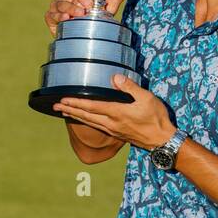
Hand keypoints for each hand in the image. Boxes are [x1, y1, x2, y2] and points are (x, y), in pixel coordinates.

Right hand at [44, 0, 130, 36]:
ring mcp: (58, 6)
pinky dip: (59, 17)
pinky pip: (52, 15)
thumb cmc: (94, 17)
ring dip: (71, 8)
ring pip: (61, 3)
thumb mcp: (107, 6)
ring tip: (81, 13)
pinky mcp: (52, 18)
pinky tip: (66, 19)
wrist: (86, 37)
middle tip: (89, 4)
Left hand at [54, 75, 175, 151]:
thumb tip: (115, 77)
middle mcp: (112, 123)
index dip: (75, 103)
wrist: (163, 141)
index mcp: (117, 113)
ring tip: (64, 112)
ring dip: (75, 116)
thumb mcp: (146, 98)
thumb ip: (130, 87)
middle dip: (69, 110)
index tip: (62, 100)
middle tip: (55, 106)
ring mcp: (114, 130)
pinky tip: (84, 119)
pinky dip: (87, 121)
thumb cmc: (157, 119)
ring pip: (90, 122)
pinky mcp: (117, 134)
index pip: (91, 107)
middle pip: (86, 116)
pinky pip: (97, 127)